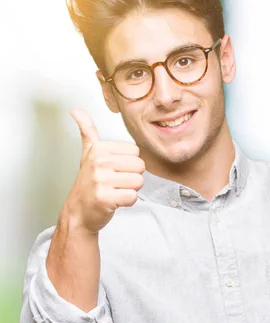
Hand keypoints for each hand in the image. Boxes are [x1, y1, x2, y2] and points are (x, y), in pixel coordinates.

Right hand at [61, 108, 144, 233]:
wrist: (78, 212)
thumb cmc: (88, 183)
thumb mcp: (88, 154)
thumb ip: (87, 131)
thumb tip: (76, 110)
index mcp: (99, 149)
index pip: (135, 152)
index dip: (128, 164)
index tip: (113, 170)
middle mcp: (99, 162)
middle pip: (140, 166)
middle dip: (131, 177)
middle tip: (114, 182)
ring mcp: (101, 180)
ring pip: (139, 181)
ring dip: (130, 189)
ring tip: (114, 190)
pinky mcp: (105, 198)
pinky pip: (133, 197)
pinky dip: (127, 202)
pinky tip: (114, 201)